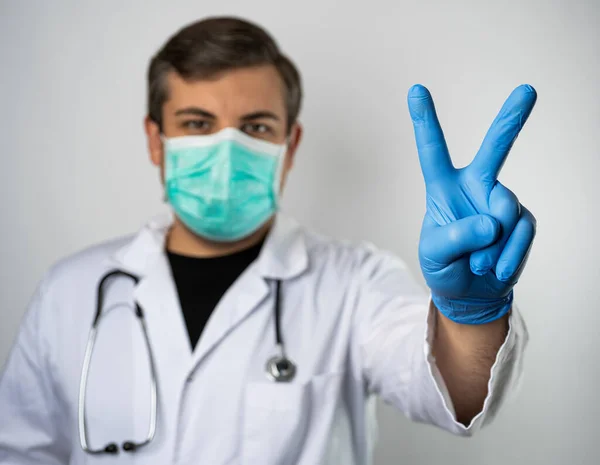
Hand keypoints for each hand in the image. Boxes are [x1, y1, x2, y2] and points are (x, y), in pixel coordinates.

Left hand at [407, 84, 536, 324]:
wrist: (469, 291)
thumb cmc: (443, 266)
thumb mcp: (434, 254)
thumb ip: (455, 237)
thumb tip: (491, 223)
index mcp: (443, 188)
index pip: (432, 151)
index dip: (425, 121)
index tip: (415, 90)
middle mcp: (474, 187)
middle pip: (494, 149)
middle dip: (511, 120)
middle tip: (527, 90)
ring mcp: (499, 202)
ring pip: (505, 210)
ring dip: (492, 245)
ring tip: (479, 264)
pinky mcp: (520, 221)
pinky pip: (520, 233)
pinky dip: (509, 255)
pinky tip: (496, 269)